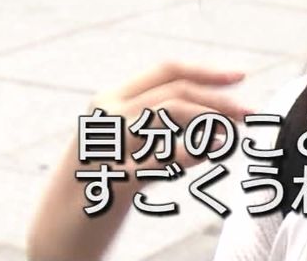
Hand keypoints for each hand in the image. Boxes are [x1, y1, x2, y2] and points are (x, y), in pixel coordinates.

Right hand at [27, 61, 252, 260]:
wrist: (55, 236)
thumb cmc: (99, 192)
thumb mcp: (131, 152)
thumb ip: (165, 133)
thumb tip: (223, 128)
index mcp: (108, 100)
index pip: (166, 71)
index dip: (206, 70)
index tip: (241, 76)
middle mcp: (106, 114)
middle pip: (175, 91)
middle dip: (219, 99)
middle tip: (251, 113)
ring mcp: (105, 145)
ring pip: (168, 112)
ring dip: (209, 120)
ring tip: (233, 137)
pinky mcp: (112, 181)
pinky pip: (159, 158)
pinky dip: (191, 152)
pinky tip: (214, 152)